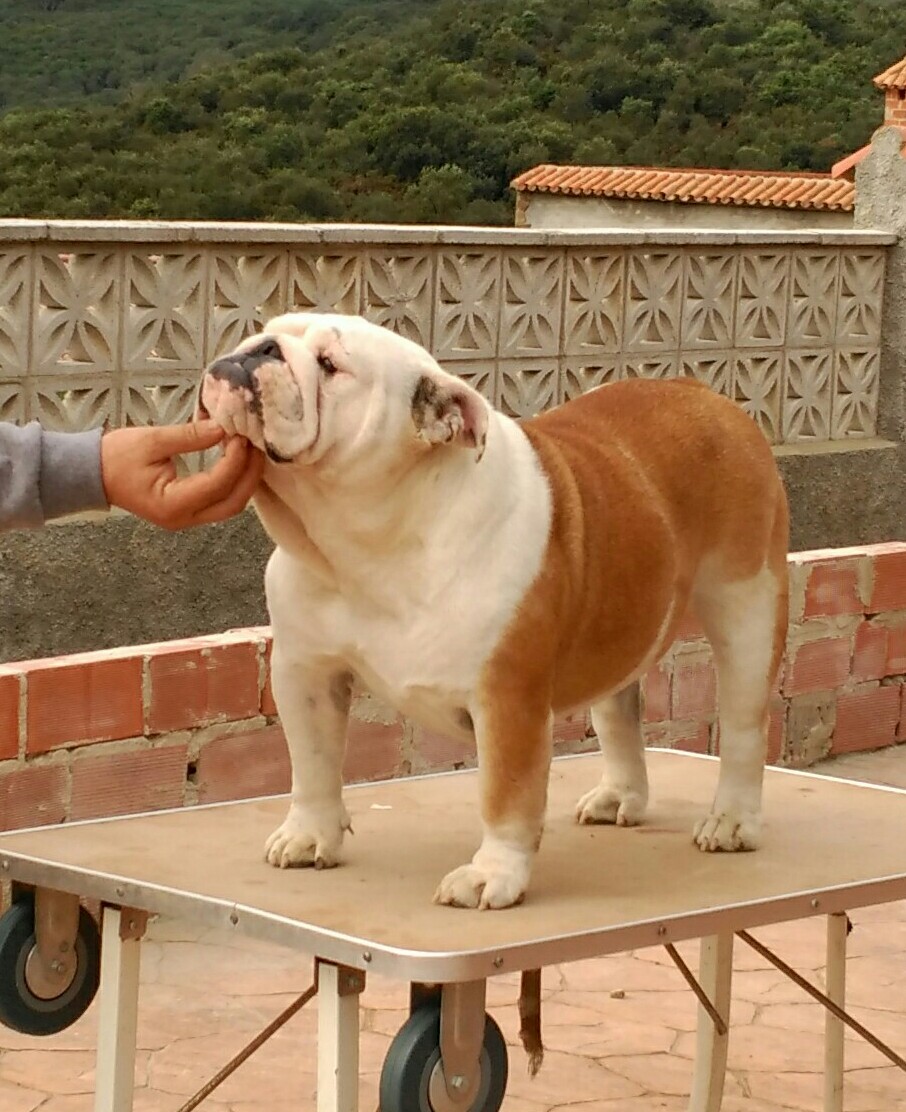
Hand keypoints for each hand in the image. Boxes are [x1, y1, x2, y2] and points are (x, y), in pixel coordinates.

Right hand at [101, 421, 264, 529]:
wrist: (90, 475)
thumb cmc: (115, 457)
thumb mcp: (152, 440)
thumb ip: (190, 436)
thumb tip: (222, 428)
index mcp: (172, 504)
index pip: (217, 484)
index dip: (235, 459)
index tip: (240, 435)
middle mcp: (183, 518)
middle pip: (233, 503)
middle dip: (250, 474)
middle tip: (256, 444)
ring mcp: (186, 519)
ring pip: (230, 506)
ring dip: (245, 480)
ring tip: (250, 450)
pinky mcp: (187, 512)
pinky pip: (220, 503)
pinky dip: (234, 483)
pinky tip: (237, 460)